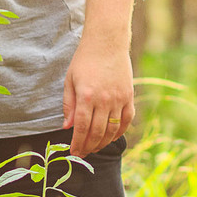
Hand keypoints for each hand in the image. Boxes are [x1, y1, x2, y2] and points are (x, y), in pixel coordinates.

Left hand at [62, 39, 134, 157]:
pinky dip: (119, 132)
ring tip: (94, 148)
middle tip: (83, 154)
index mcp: (87, 96)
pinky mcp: (129, 96)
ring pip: (112, 130)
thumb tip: (67, 127)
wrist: (107, 42)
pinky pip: (126, 120)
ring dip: (103, 142)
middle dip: (88, 147)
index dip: (77, 143)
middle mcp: (104, 100)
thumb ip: (68, 105)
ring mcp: (119, 99)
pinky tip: (111, 137)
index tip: (74, 152)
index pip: (81, 127)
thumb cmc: (84, 60)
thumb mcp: (70, 80)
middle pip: (97, 132)